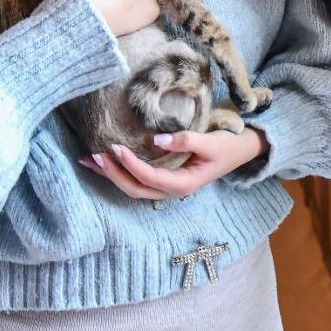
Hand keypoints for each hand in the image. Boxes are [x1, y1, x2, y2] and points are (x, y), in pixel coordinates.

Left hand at [77, 126, 269, 199]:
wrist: (241, 151)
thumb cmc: (228, 145)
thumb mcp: (212, 141)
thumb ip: (186, 140)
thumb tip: (156, 140)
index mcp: (183, 184)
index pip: (149, 177)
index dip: (130, 165)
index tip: (115, 147)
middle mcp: (172, 190)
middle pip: (135, 188)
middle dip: (112, 174)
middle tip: (93, 156)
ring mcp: (167, 187)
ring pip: (133, 187)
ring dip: (111, 175)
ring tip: (89, 161)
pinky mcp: (165, 179)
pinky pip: (138, 180)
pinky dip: (119, 172)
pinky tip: (106, 162)